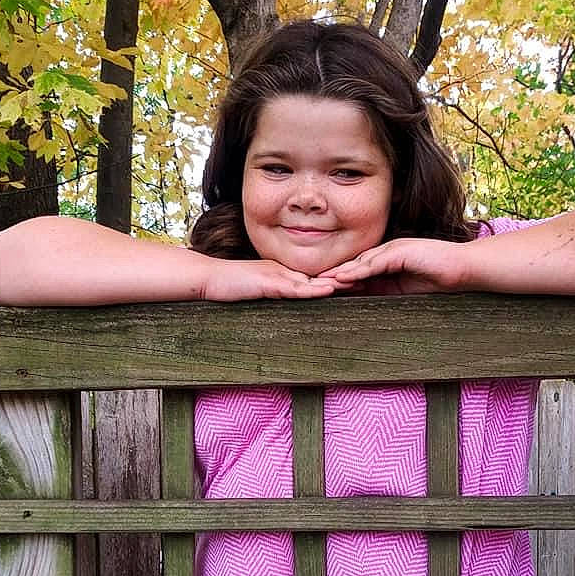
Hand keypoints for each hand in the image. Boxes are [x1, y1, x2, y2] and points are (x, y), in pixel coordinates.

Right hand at [202, 257, 353, 300]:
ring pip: (311, 280)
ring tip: (357, 285)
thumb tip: (286, 304)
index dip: (335, 280)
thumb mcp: (256, 291)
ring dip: (334, 283)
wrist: (207, 278)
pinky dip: (311, 289)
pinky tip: (327, 291)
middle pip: (318, 276)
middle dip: (342, 279)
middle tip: (368, 280)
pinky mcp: (267, 283)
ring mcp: (276, 275)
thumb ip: (272, 295)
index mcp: (282, 274)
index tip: (356, 283)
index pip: (313, 278)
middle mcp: (283, 271)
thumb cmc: (228, 287)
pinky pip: (293, 287)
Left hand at [320, 238, 468, 294]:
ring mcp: (394, 250)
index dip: (341, 280)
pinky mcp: (401, 252)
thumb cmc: (440, 279)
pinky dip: (358, 270)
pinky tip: (344, 278)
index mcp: (388, 261)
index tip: (322, 291)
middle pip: (354, 264)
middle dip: (334, 275)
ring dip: (340, 272)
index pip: (359, 271)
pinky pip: (375, 263)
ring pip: (360, 262)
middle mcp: (387, 252)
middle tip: (311, 285)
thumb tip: (367, 300)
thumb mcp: (406, 288)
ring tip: (321, 282)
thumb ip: (386, 290)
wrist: (464, 269)